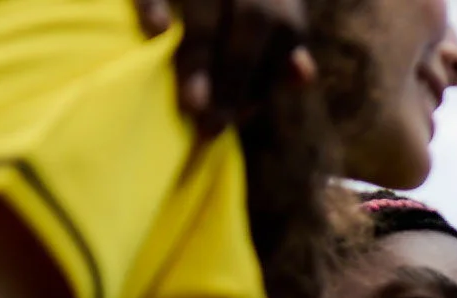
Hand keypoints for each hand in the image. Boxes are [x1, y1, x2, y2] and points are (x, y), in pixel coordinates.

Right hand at [136, 0, 314, 135]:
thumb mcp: (272, 12)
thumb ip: (281, 46)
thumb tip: (303, 77)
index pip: (282, 32)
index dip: (262, 78)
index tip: (240, 117)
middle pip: (252, 20)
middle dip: (235, 74)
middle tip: (213, 126)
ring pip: (205, 6)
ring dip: (199, 56)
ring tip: (190, 104)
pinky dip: (152, 2)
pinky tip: (155, 31)